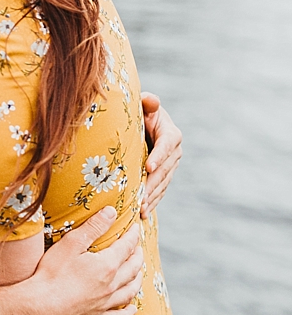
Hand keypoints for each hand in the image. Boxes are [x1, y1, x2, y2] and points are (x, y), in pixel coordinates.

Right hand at [22, 207, 143, 314]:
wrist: (41, 306)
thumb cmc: (53, 273)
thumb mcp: (71, 243)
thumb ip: (93, 227)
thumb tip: (112, 212)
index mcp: (107, 265)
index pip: (127, 247)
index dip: (133, 236)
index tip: (136, 228)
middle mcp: (112, 285)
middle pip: (133, 268)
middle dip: (138, 255)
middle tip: (138, 248)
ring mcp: (105, 303)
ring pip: (130, 291)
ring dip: (137, 280)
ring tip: (138, 273)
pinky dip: (128, 311)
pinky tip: (131, 308)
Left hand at [140, 92, 180, 217]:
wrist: (143, 124)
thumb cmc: (141, 113)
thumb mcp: (144, 107)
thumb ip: (147, 103)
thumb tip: (150, 99)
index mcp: (171, 134)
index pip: (165, 145)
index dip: (158, 156)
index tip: (148, 167)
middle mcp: (174, 152)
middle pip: (164, 170)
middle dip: (152, 184)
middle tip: (140, 197)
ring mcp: (170, 166)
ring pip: (162, 184)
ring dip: (151, 197)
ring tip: (140, 209)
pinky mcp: (164, 176)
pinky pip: (159, 190)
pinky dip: (152, 202)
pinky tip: (143, 214)